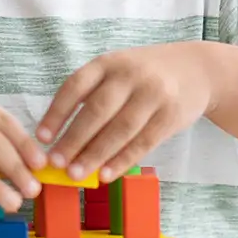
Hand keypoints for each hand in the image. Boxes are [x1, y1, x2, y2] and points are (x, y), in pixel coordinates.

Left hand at [36, 42, 220, 181]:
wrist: (197, 69)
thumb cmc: (144, 75)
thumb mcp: (116, 70)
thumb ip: (92, 94)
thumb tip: (59, 134)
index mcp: (107, 63)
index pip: (75, 86)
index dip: (56, 112)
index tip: (41, 137)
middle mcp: (129, 75)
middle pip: (97, 110)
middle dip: (74, 139)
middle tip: (56, 162)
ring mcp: (153, 94)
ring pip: (120, 129)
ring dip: (96, 154)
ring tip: (76, 174)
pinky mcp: (171, 115)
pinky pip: (143, 142)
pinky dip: (122, 160)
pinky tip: (106, 174)